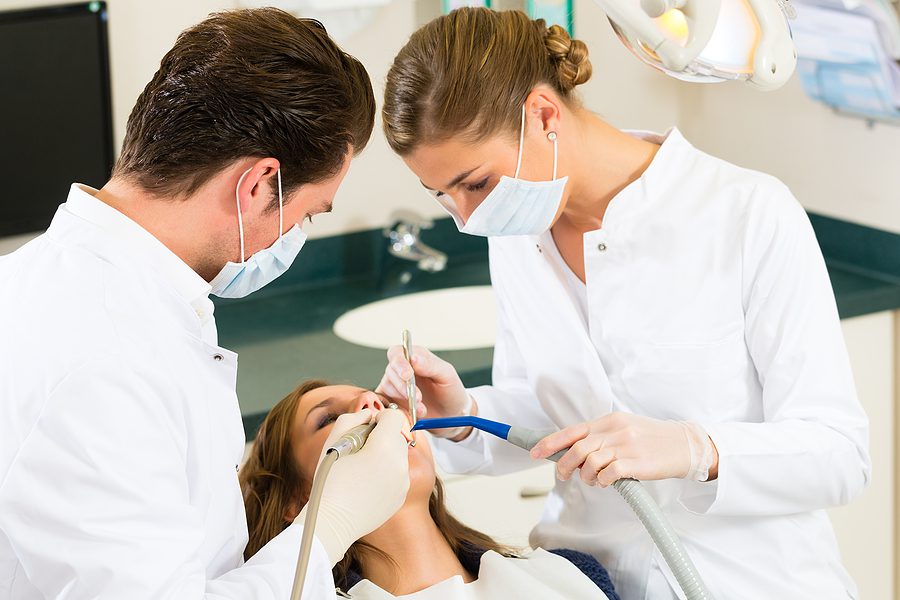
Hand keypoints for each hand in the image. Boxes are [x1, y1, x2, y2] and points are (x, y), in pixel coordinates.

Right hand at [301, 408, 409, 564]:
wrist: (332, 521)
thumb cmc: (329, 480)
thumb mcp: (334, 439)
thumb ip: (354, 418)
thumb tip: (369, 415)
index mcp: (385, 446)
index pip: (394, 416)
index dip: (379, 419)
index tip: (366, 429)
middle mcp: (399, 463)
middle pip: (398, 436)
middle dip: (382, 437)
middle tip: (360, 450)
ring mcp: (403, 482)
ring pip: (398, 455)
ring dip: (384, 455)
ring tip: (361, 469)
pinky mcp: (401, 496)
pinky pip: (398, 475)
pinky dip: (386, 474)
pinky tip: (365, 484)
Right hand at [376, 345, 472, 438]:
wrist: (452, 416)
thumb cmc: (451, 391)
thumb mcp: (447, 375)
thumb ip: (430, 365)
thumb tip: (413, 358)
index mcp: (415, 357)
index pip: (397, 353)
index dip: (399, 363)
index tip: (408, 375)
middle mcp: (402, 370)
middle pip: (390, 371)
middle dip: (403, 386)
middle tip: (418, 398)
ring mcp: (395, 386)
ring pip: (388, 388)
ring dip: (404, 400)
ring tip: (422, 409)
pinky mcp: (393, 402)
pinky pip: (385, 404)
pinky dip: (397, 409)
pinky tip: (411, 414)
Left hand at [530, 413, 716, 487]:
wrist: (685, 444)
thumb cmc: (652, 439)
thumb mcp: (624, 428)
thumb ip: (601, 435)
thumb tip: (573, 448)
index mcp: (609, 420)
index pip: (573, 430)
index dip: (550, 443)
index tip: (535, 453)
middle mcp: (615, 430)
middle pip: (577, 448)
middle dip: (564, 465)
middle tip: (562, 476)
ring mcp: (626, 446)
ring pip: (590, 462)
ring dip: (585, 476)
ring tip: (592, 480)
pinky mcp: (637, 463)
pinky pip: (608, 474)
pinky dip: (602, 481)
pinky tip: (606, 482)